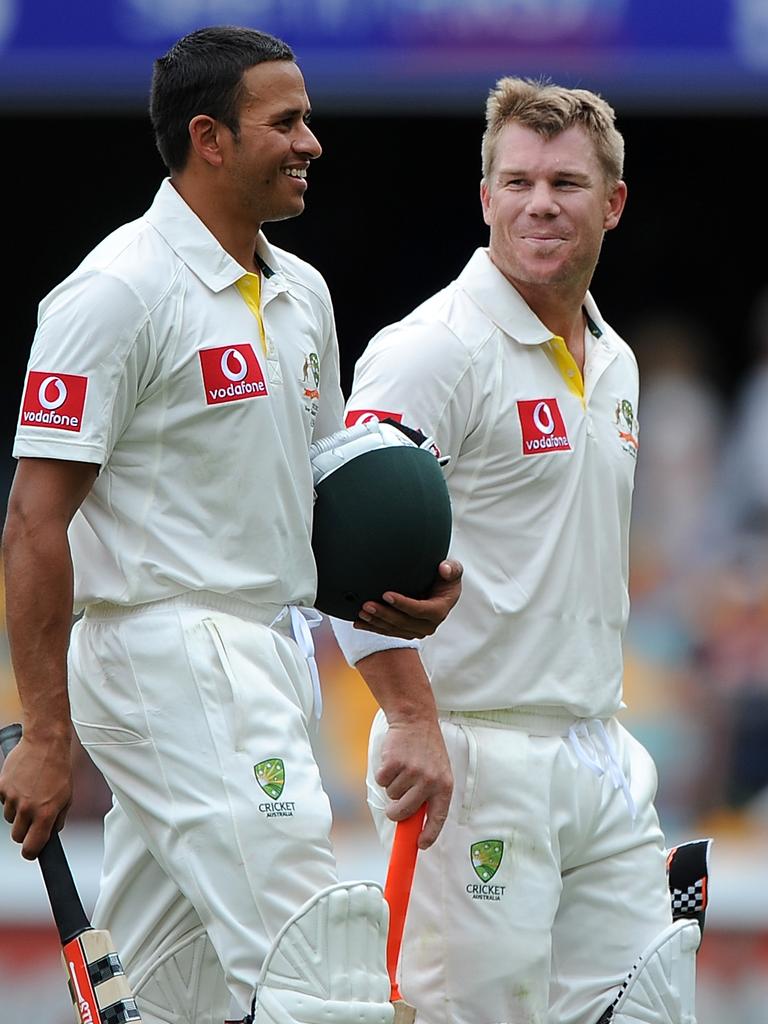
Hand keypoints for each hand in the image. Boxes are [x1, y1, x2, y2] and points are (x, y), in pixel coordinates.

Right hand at [0, 733, 72, 858]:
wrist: (45, 743)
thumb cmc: (59, 769)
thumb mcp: (67, 797)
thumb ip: (57, 819)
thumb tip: (50, 834)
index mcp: (45, 813)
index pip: (31, 847)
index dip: (31, 852)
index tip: (31, 850)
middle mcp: (27, 808)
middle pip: (17, 836)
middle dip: (24, 831)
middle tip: (33, 817)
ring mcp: (12, 798)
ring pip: (9, 818)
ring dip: (17, 811)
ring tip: (30, 793)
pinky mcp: (1, 787)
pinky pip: (2, 801)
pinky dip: (10, 796)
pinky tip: (22, 783)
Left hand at [355, 558, 462, 638]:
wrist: (440, 590)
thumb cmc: (445, 578)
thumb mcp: (453, 570)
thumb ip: (451, 568)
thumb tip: (443, 568)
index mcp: (439, 610)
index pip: (419, 610)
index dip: (402, 604)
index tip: (386, 594)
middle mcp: (429, 624)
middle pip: (403, 622)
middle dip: (384, 615)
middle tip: (367, 605)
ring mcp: (416, 630)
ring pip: (393, 629)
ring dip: (376, 622)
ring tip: (361, 612)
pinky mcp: (406, 631)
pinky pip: (388, 631)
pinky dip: (373, 627)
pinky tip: (358, 623)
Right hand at [375, 716, 452, 848]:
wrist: (415, 719)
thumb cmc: (426, 749)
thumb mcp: (438, 771)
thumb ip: (430, 794)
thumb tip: (413, 824)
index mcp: (445, 785)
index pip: (438, 817)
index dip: (429, 834)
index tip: (420, 845)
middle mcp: (429, 781)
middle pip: (404, 812)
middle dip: (396, 813)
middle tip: (395, 805)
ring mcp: (412, 772)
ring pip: (391, 795)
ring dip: (392, 785)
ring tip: (402, 767)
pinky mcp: (394, 763)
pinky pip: (381, 781)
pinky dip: (383, 774)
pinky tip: (393, 760)